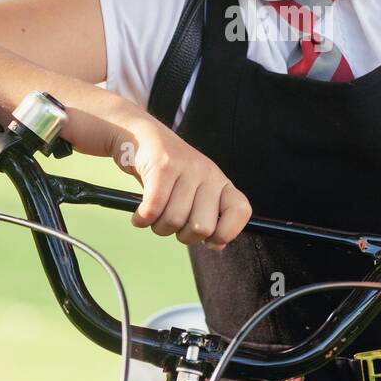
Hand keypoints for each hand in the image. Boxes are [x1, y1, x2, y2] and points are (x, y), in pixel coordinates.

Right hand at [108, 113, 251, 248]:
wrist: (140, 136)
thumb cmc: (168, 173)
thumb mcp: (194, 191)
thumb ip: (207, 217)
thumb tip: (217, 245)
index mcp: (221, 182)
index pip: (240, 211)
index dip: (226, 233)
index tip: (208, 239)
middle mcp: (209, 174)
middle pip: (202, 227)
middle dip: (182, 236)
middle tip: (172, 225)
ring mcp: (187, 168)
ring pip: (174, 221)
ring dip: (158, 227)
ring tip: (153, 216)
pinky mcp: (163, 166)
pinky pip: (153, 209)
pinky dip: (142, 219)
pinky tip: (139, 216)